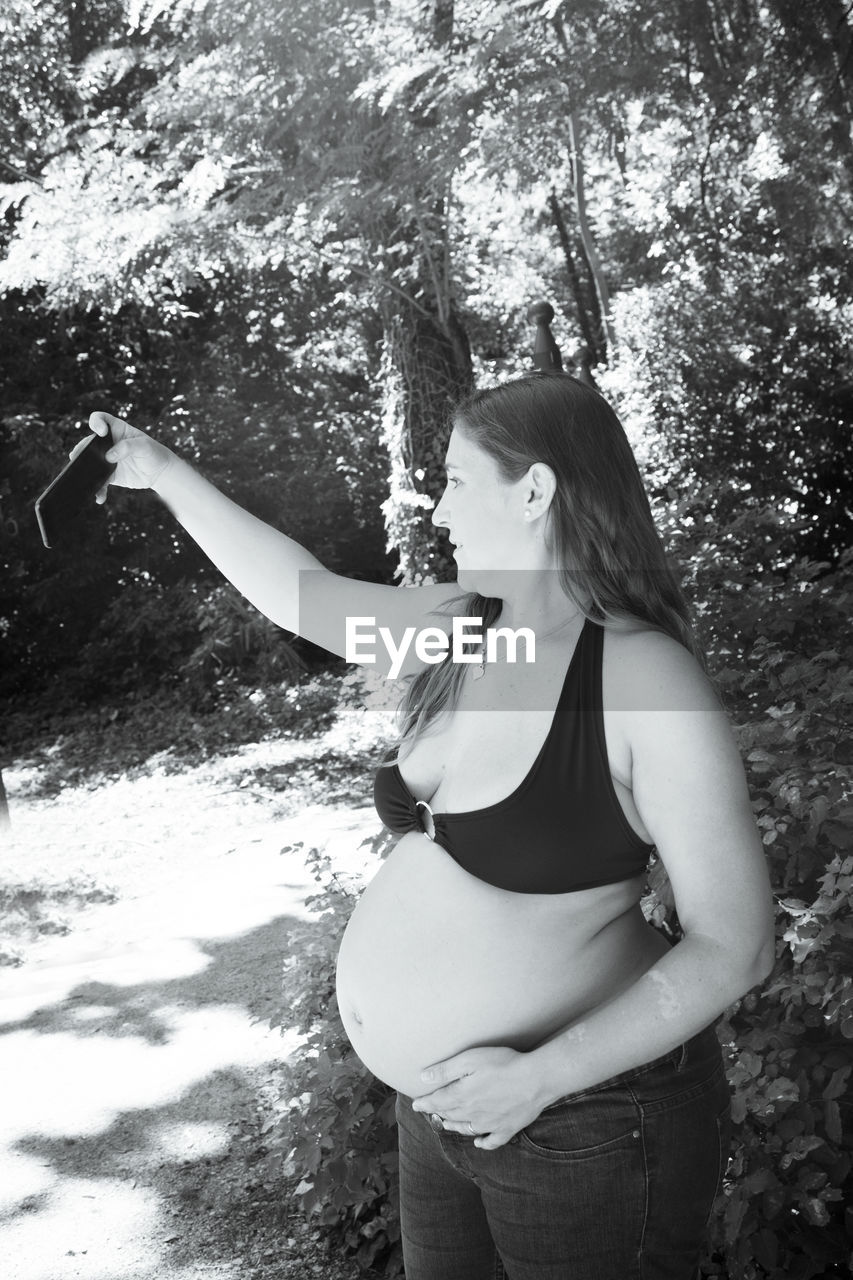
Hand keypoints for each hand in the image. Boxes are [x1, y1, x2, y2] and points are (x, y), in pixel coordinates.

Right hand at [73, 412, 173, 503]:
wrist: (160, 472)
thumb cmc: (154, 453)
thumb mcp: (144, 446)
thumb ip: (127, 447)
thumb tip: (108, 457)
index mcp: (116, 429)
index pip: (100, 419)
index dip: (96, 422)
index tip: (101, 432)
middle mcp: (108, 443)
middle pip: (89, 443)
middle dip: (82, 450)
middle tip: (78, 457)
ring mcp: (107, 459)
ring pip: (91, 463)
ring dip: (85, 471)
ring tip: (83, 479)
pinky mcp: (110, 475)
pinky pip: (100, 481)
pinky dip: (98, 489)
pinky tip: (100, 497)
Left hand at [411, 1046, 547, 1149]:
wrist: (536, 1080)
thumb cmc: (503, 1064)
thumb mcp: (470, 1060)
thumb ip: (445, 1070)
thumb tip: (423, 1078)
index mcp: (462, 1097)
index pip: (437, 1102)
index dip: (425, 1103)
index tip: (416, 1104)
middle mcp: (473, 1114)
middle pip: (450, 1115)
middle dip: (437, 1113)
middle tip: (430, 1111)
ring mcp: (490, 1124)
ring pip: (466, 1129)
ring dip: (454, 1126)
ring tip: (446, 1123)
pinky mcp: (508, 1129)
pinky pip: (492, 1141)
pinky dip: (482, 1143)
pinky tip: (478, 1142)